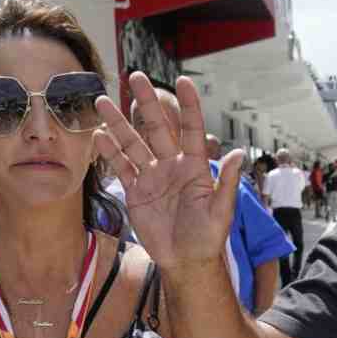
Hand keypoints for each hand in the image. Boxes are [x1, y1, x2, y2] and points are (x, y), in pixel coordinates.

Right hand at [93, 72, 241, 271]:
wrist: (185, 261)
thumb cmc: (208, 238)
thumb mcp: (221, 211)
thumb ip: (227, 182)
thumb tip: (238, 154)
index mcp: (195, 167)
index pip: (192, 129)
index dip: (188, 106)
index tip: (183, 81)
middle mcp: (172, 166)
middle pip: (157, 128)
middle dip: (146, 103)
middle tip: (134, 76)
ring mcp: (152, 177)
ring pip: (133, 144)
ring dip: (118, 123)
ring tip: (102, 101)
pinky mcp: (136, 192)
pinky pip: (121, 168)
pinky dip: (110, 153)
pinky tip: (98, 135)